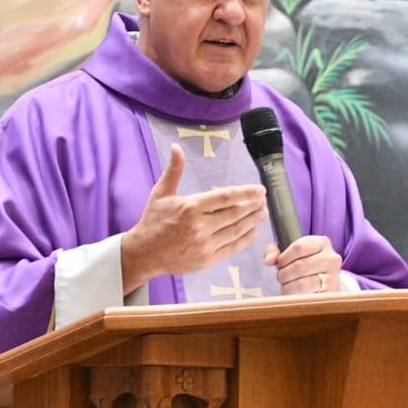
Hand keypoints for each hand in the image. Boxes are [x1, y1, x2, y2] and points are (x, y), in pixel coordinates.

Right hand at [121, 144, 266, 292]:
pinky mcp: (207, 259)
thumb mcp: (161, 193)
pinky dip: (245, 239)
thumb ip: (174, 171)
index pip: (225, 197)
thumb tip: (177, 147)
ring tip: (262, 213)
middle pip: (235, 214)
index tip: (259, 190)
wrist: (144, 254)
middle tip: (263, 200)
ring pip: (236, 230)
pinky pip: (232, 247)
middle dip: (252, 206)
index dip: (245, 193)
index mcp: (191, 207)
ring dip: (253, 221)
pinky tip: (253, 231)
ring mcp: (205, 245)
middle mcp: (200, 226)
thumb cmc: (153, 221)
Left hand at [265, 234, 342, 294]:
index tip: (279, 264)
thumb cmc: (302, 263)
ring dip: (288, 286)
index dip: (284, 257)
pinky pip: (308, 297)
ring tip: (287, 285)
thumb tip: (269, 260)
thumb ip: (274, 251)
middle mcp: (332, 258)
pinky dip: (297, 297)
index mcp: (322, 242)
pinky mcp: (331, 294)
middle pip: (299, 266)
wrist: (322, 282)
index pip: (299, 247)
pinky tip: (295, 294)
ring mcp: (333, 277)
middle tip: (281, 277)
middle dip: (284, 274)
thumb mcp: (288, 252)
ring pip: (303, 284)